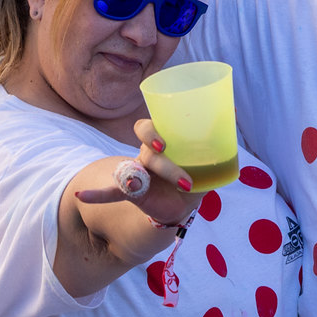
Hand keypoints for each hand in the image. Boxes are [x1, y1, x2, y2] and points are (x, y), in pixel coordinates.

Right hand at [72, 121, 205, 225]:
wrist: (182, 205)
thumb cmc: (194, 175)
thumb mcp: (208, 163)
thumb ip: (217, 143)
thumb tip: (235, 111)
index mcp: (162, 143)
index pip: (150, 126)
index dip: (153, 131)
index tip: (164, 142)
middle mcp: (147, 155)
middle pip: (145, 146)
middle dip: (153, 145)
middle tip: (165, 149)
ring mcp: (137, 173)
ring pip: (138, 170)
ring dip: (156, 176)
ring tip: (187, 185)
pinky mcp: (131, 193)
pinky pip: (110, 192)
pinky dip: (95, 194)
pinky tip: (81, 195)